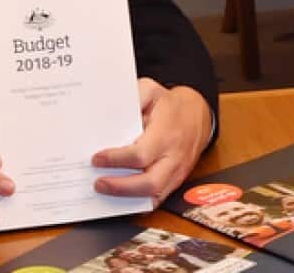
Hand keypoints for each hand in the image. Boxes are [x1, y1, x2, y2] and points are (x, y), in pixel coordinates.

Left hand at [92, 78, 212, 204]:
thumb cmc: (169, 104)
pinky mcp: (176, 180)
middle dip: (121, 187)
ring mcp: (177, 172)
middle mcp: (174, 157)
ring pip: (155, 196)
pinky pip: (159, 198)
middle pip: (150, 183)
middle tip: (98, 183)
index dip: (117, 160)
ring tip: (105, 192)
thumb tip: (109, 113)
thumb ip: (131, 99)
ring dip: (128, 198)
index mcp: (166, 134)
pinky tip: (120, 199)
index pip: (141, 155)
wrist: (197, 114)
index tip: (97, 159)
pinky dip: (139, 202)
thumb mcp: (149, 90)